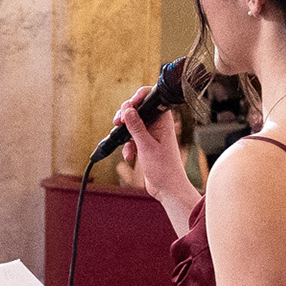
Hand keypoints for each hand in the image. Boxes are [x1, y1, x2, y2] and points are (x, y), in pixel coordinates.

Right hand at [114, 87, 190, 206]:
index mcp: (163, 121)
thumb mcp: (146, 146)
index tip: (128, 105)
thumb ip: (136, 127)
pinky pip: (131, 138)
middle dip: (126, 115)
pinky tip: (129, 156)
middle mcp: (158, 125)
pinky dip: (127, 146)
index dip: (139, 97)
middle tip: (118, 121)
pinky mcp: (145, 144)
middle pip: (138, 110)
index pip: (151, 99)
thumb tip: (128, 110)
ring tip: (120, 138)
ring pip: (133, 124)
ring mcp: (151, 134)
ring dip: (125, 132)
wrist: (167, 188)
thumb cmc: (164, 168)